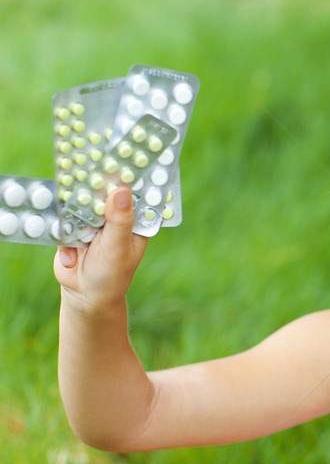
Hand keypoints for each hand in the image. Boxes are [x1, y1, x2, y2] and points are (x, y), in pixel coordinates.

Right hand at [53, 187, 147, 316]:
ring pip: (79, 204)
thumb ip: (119, 221)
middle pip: (102, 193)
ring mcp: (92, 221)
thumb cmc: (111, 275)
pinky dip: (64, 240)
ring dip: (74, 220)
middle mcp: (114, 216)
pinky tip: (72, 262)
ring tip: (78, 241)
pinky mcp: (72, 228)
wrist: (85, 297)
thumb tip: (122, 191)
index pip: (131, 192)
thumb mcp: (117, 248)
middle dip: (91, 193)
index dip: (122, 177)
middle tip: (85, 200)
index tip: (111, 166)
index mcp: (134, 219)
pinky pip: (62, 221)